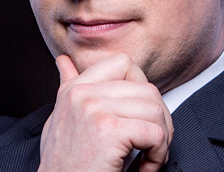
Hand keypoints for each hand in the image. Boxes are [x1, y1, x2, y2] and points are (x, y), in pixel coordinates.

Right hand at [38, 53, 172, 171]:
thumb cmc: (65, 165)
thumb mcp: (61, 120)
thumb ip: (67, 87)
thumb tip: (64, 62)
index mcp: (75, 88)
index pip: (123, 63)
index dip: (141, 88)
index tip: (138, 116)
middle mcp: (82, 93)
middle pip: (147, 89)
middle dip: (159, 119)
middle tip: (152, 144)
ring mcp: (95, 109)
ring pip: (155, 110)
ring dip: (162, 139)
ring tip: (148, 157)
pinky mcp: (109, 130)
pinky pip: (155, 134)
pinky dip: (159, 155)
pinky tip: (145, 168)